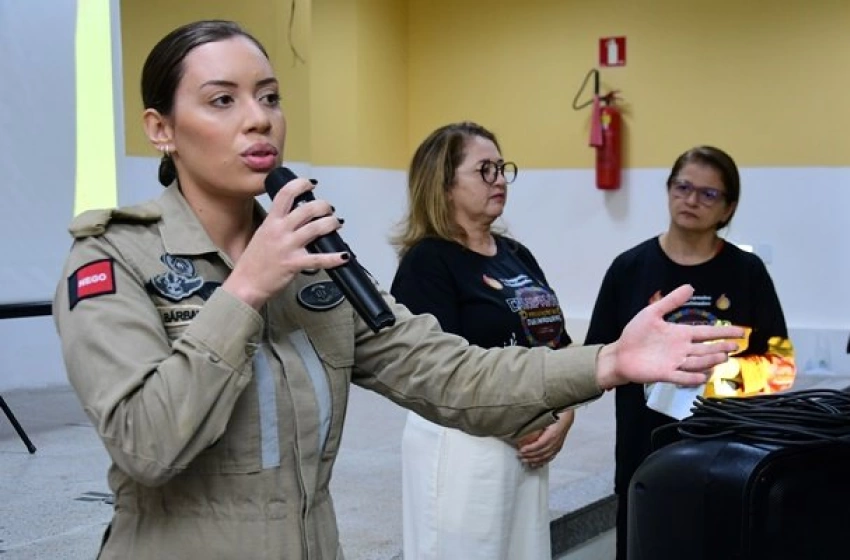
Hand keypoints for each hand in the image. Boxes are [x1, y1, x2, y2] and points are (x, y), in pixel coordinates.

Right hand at [223, 177, 347, 308]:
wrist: (245, 284)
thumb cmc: (254, 262)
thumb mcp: (262, 234)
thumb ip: (278, 224)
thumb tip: (297, 217)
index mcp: (271, 221)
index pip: (285, 194)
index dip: (300, 184)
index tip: (311, 184)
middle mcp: (280, 230)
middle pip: (307, 209)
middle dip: (324, 206)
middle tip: (329, 210)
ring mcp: (288, 247)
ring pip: (316, 228)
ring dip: (331, 224)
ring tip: (337, 224)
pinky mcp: (294, 263)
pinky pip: (319, 259)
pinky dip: (334, 258)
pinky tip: (344, 256)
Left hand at [516, 409, 574, 468]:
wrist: (565, 420)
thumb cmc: (554, 418)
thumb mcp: (544, 421)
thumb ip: (536, 427)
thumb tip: (523, 431)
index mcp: (552, 435)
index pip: (539, 444)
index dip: (530, 449)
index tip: (521, 450)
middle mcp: (555, 442)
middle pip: (541, 452)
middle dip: (529, 456)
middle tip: (520, 456)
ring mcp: (557, 447)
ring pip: (544, 457)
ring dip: (534, 460)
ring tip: (525, 461)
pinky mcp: (557, 449)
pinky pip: (549, 458)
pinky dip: (541, 462)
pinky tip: (535, 464)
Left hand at [596, 284, 744, 389]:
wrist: (620, 353)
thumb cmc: (636, 334)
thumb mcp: (652, 313)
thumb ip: (671, 301)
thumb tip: (690, 286)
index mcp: (680, 334)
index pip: (707, 332)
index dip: (724, 331)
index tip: (741, 331)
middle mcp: (682, 349)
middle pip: (706, 348)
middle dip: (721, 347)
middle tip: (735, 346)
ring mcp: (675, 362)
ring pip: (698, 362)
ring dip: (710, 360)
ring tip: (723, 356)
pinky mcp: (665, 374)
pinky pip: (682, 377)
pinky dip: (692, 377)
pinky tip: (703, 376)